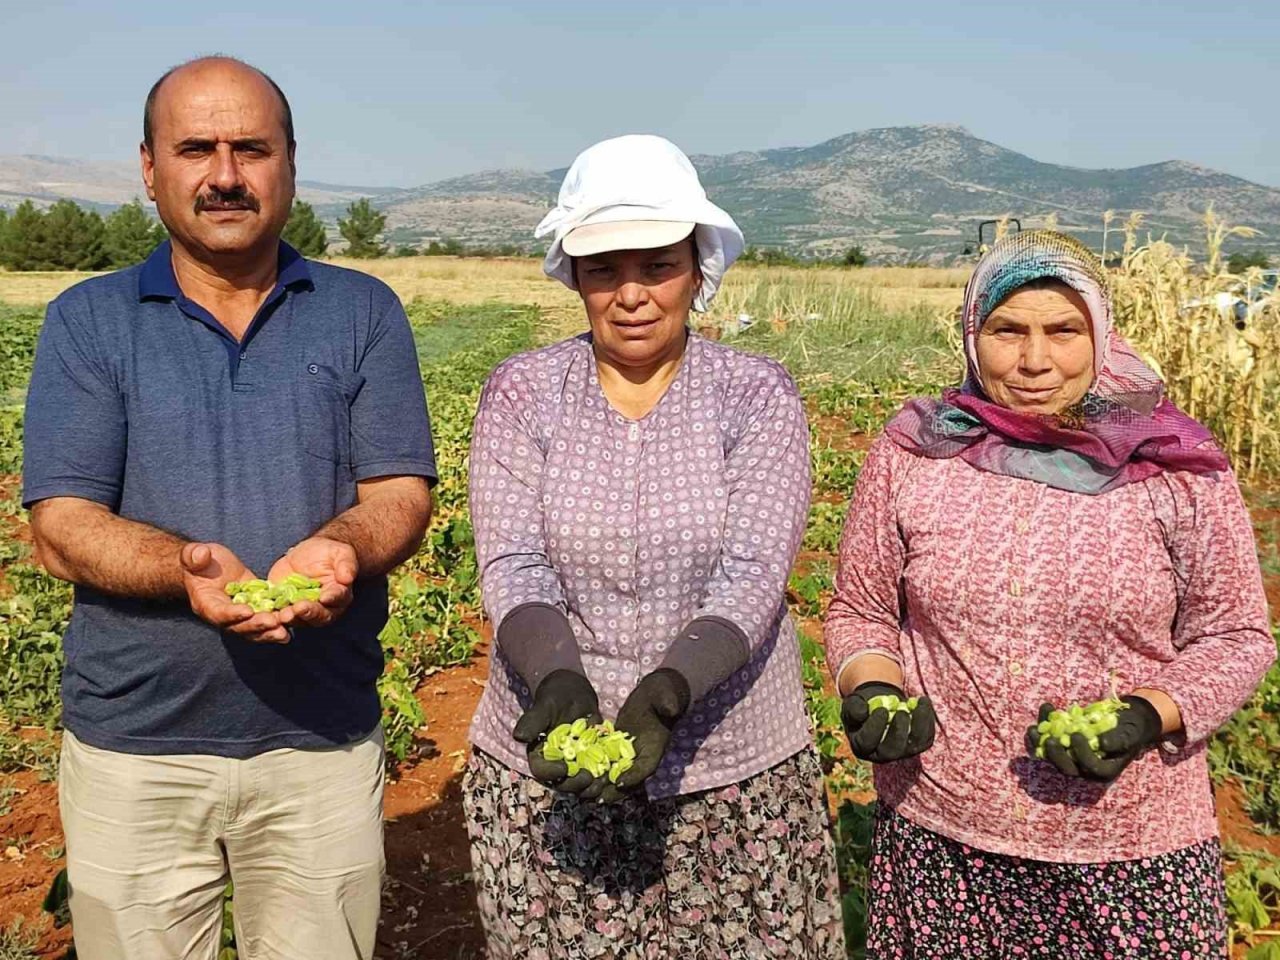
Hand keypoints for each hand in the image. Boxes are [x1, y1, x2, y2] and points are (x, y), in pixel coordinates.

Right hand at [180, 542, 287, 643]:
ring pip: (253, 629)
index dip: (232, 614)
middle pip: (239, 627)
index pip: (219, 613)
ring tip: (284, 633)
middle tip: (273, 623)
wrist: (209, 568)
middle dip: (256, 625)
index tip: (247, 611)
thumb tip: (201, 554)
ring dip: (269, 632)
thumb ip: (194, 555)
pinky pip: (265, 620)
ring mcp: (240, 615)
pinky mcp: (254, 609)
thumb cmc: (199, 562)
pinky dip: (277, 624)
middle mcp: (223, 616)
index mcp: (206, 604)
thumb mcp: (193, 555)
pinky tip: (292, 625)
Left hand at [266, 536, 358, 628]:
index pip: (337, 598)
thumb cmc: (329, 553)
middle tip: (298, 608)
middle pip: (318, 615)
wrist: (309, 554)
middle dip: (308, 612)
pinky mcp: (284, 606)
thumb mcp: (341, 553)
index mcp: (339, 595)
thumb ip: (346, 565)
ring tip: (283, 615)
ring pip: (298, 619)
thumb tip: (347, 578)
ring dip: (290, 618)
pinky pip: (278, 614)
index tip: (325, 597)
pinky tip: (265, 614)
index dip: (331, 598)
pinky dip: (272, 615)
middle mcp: (323, 608)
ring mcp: (302, 610)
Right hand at [512, 670, 601, 792]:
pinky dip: (605, 776)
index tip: (564, 768)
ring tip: (605, 779)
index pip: (541, 771)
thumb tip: (519, 736)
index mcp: (539, 754)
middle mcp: (556, 763)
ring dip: (592, 786)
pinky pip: (597, 775)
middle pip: (563, 783)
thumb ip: (533, 721)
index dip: (552, 773)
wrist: (574, 692)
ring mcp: (574, 763)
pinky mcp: (591, 761)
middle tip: (590, 778)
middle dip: (576, 785)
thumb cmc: (555, 696)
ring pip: (581, 784)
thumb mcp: (545, 706)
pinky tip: (614, 771)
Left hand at [591, 669, 690, 803]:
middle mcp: (642, 758)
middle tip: (594, 796)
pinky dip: (594, 775)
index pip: (646, 769)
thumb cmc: (662, 695)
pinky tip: (578, 778)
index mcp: (655, 750)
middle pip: (628, 782)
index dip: (633, 777)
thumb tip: (671, 708)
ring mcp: (628, 757)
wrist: (654, 695)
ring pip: (614, 779)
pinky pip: (605, 768)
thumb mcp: (666, 696)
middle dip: (612, 791)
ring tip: (582, 791)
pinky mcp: (616, 751)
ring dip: (600, 787)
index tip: (617, 782)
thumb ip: (669, 703)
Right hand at [841, 682, 936, 761]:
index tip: (881, 709)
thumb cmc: (863, 706)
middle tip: (902, 711)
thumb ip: (854, 708)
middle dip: (899, 731)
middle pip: (892, 751)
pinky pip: (926, 738)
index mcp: (862, 746)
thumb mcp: (853, 704)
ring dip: (920, 724)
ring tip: (919, 702)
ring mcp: (901, 752)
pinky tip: (923, 701)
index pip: (867, 742)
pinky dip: (928, 720)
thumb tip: (864, 712)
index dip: (875, 727)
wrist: (879, 706)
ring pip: (914, 746)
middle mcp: (882, 755)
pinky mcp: (916, 746)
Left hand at [1025, 697, 1162, 781]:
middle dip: (1056, 755)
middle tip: (1049, 740)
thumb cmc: (1130, 729)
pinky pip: (1047, 740)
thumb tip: (1101, 743)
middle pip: (1067, 767)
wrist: (1125, 722)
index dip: (1081, 753)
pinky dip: (1042, 728)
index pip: (1090, 767)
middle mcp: (1086, 769)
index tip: (1076, 735)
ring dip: (1039, 743)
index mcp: (1104, 770)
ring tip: (1032, 728)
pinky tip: (1044, 709)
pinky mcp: (1062, 746)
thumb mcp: (1129, 734)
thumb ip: (1118, 740)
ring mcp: (1072, 758)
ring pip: (1052, 756)